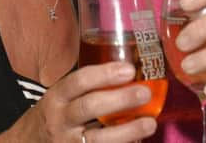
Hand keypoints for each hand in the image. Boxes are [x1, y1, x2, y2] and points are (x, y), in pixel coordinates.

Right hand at [0, 62, 156, 141]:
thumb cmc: (55, 114)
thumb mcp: (62, 96)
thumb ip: (88, 86)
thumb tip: (131, 70)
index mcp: (57, 97)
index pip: (79, 81)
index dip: (105, 74)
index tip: (129, 69)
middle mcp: (60, 120)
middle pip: (89, 107)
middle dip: (120, 99)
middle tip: (145, 92)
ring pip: (98, 139)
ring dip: (127, 131)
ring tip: (150, 123)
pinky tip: (138, 141)